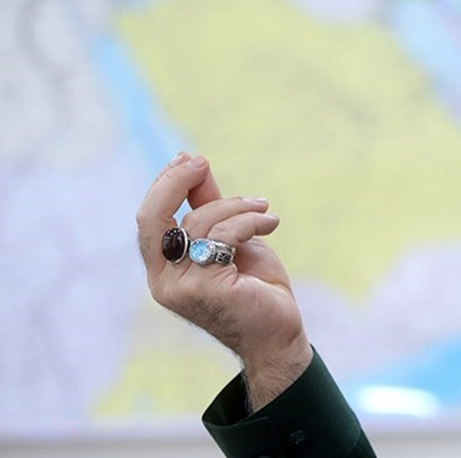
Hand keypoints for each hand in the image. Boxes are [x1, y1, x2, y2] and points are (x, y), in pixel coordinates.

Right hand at [136, 152, 312, 409]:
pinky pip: (223, 237)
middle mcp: (164, 281)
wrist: (280, 333)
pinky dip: (249, 222)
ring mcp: (182, 287)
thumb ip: (209, 206)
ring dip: (236, 207)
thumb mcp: (230, 238)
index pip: (148, 220)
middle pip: (152, 219)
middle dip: (173, 182)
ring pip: (199, 223)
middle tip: (200, 162)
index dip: (164, 185)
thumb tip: (192, 163)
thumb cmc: (256, 288)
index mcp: (163, 269)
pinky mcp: (206, 289)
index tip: (189, 159)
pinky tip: (270, 222)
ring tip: (263, 210)